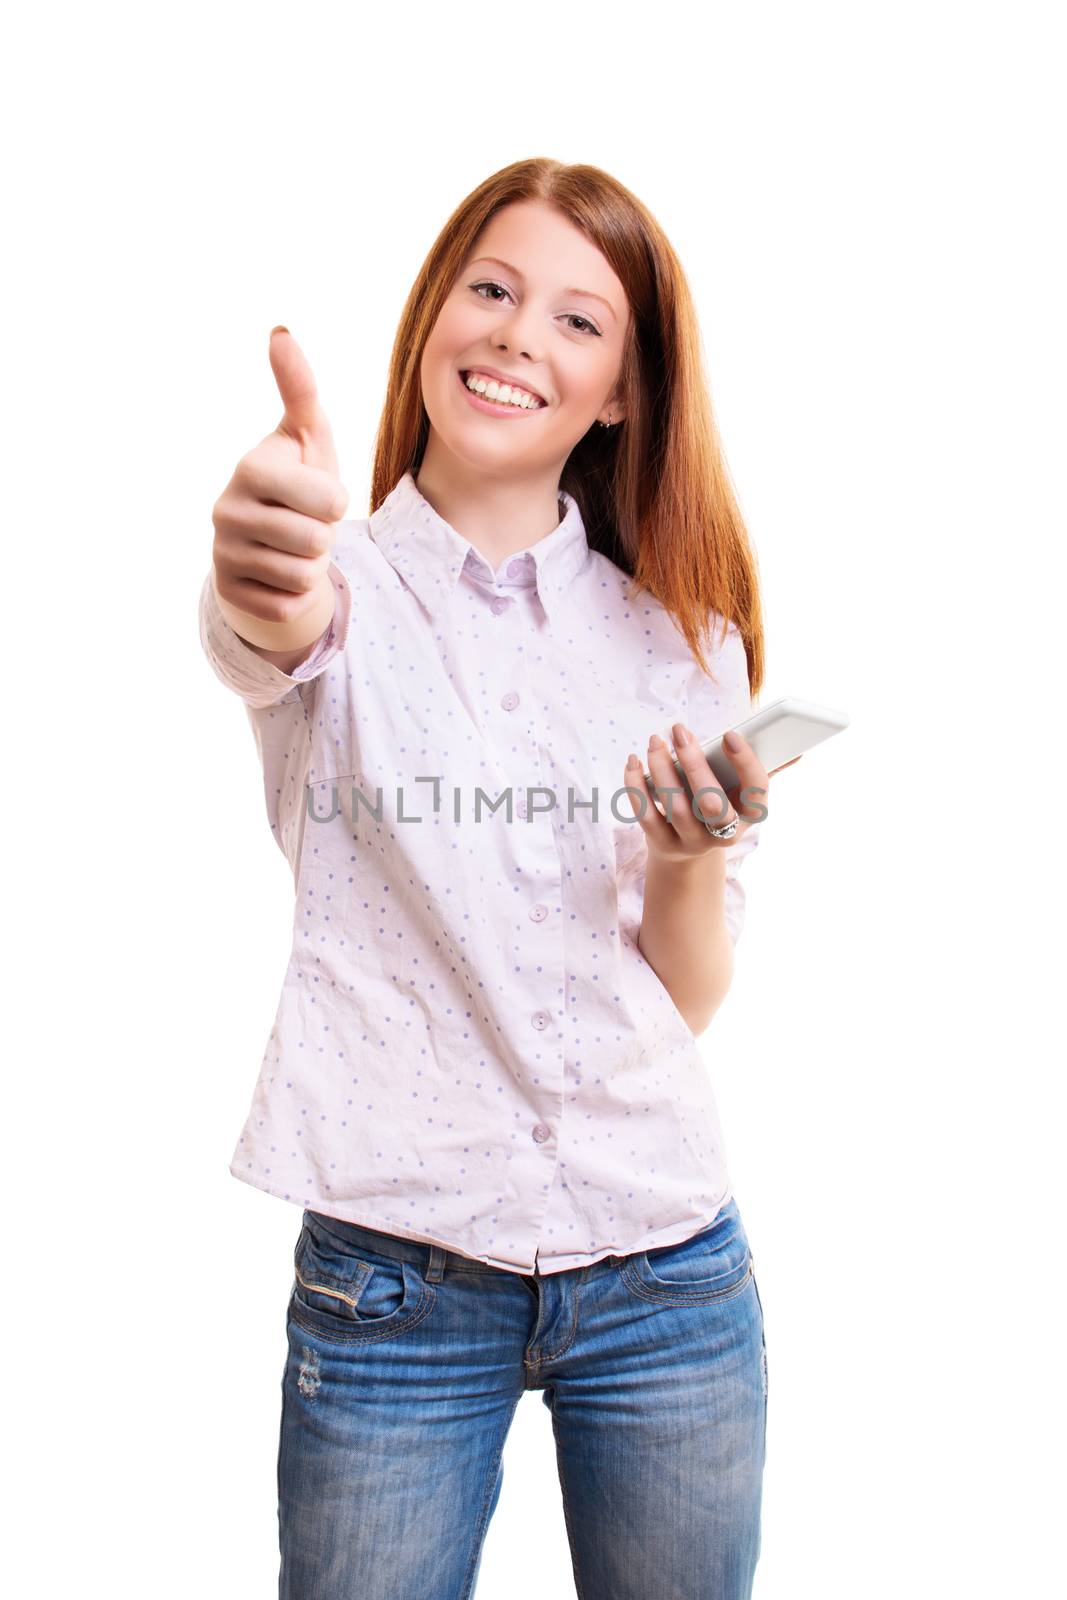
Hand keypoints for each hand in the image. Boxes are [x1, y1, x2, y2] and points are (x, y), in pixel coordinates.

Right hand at [210, 328, 348, 637]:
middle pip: (318, 541)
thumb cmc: (297, 483)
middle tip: (306, 526)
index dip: (336, 501)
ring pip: (304, 576)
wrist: (266, 545)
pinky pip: (289, 606)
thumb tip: (281, 331)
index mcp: (251, 469)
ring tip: (293, 549)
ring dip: (310, 567)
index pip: (329, 500)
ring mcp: (223, 555)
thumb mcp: (306, 438)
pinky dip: (296, 595)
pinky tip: (278, 575)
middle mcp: (226, 511)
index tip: (318, 494)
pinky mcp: (230, 595)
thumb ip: (300, 390)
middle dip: (325, 538)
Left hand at [623, 722, 801, 865]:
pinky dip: (636, 786)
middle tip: (677, 730)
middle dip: (693, 762)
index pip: (756, 790)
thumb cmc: (719, 802)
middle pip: (710, 801)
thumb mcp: (740, 790)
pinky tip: (634, 761)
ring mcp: (694, 843)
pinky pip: (647, 815)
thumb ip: (761, 768)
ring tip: (654, 742)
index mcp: (751, 814)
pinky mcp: (664, 845)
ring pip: (675, 807)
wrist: (688, 848)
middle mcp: (725, 833)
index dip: (745, 763)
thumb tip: (796, 751)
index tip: (729, 734)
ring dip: (661, 769)